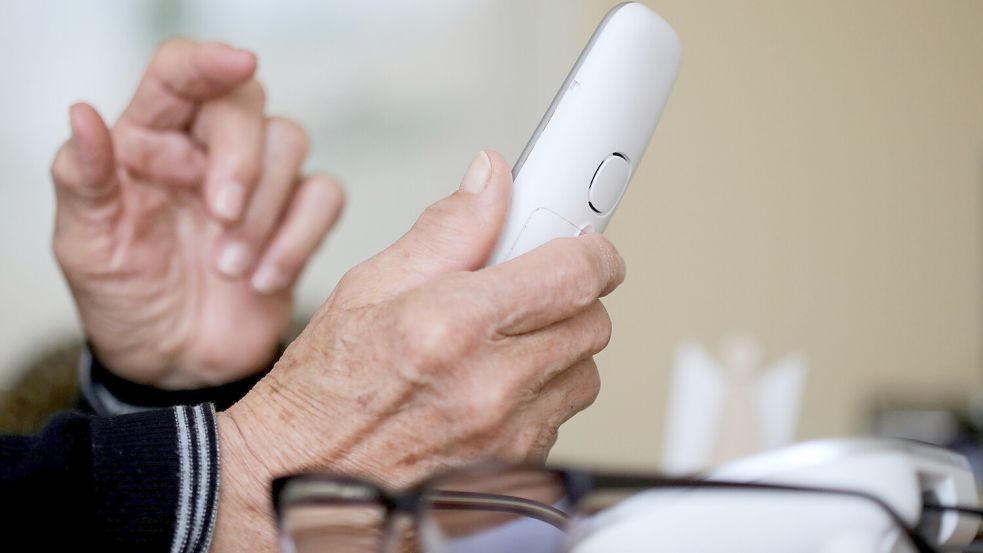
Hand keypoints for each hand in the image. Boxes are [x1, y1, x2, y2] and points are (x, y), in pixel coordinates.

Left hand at [50, 40, 343, 387]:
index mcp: (149, 140)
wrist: (174, 365)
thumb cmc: (126, 299)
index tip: (236, 62)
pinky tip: (264, 280)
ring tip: (230, 269)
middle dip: (242, 159)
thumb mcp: (86, 245)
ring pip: (291, 143)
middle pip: (247, 103)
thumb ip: (84, 178)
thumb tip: (82, 115)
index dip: (208, 61)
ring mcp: (259, 183)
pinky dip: (300, 238)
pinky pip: (324, 196)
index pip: (179, 74)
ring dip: (266, 211)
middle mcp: (206, 149)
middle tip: (220, 217)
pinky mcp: (297, 219)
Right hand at [212, 150, 624, 550]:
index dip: (590, 252)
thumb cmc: (324, 390)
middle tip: (528, 290)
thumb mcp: (368, 286)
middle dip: (569, 297)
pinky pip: (560, 416)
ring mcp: (507, 436)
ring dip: (557, 349)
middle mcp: (489, 386)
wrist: (301, 476)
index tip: (584, 246)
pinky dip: (540, 395)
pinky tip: (491, 386)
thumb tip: (491, 181)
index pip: (573, 274)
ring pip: (583, 372)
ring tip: (501, 343)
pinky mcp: (515, 469)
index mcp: (452, 326)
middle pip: (592, 322)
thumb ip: (446, 229)